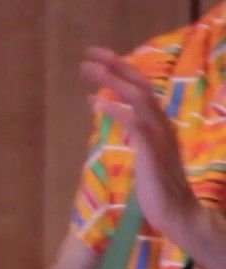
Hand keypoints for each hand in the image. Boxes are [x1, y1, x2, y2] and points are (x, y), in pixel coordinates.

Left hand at [83, 47, 201, 242]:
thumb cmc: (158, 188)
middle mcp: (162, 125)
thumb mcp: (142, 152)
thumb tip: (102, 106)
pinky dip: (116, 110)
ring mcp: (160, 137)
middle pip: (140, 86)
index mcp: (159, 125)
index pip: (142, 89)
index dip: (122, 71)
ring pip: (139, 99)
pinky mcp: (153, 152)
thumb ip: (129, 129)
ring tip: (89, 69)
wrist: (179, 214)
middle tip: (88, 54)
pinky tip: (95, 102)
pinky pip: (136, 124)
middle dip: (116, 67)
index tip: (99, 58)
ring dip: (114, 81)